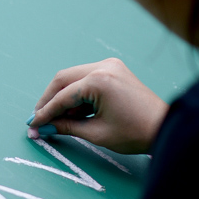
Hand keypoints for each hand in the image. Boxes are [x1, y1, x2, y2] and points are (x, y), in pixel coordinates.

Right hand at [28, 58, 167, 154]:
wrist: (165, 127)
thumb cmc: (135, 133)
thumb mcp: (96, 133)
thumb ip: (66, 127)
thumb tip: (44, 128)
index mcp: (99, 81)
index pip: (62, 96)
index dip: (45, 113)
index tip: (33, 125)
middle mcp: (102, 67)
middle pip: (62, 80)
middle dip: (48, 100)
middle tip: (38, 119)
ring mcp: (109, 65)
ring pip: (72, 77)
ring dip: (62, 97)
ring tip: (56, 119)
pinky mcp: (114, 69)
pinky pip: (86, 78)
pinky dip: (76, 93)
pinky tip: (72, 111)